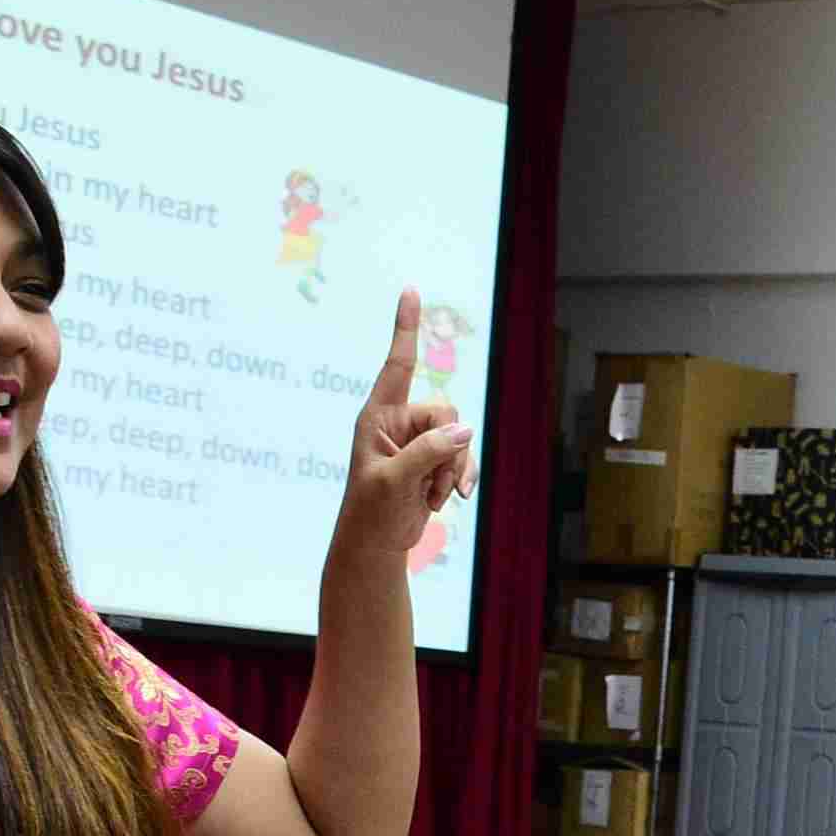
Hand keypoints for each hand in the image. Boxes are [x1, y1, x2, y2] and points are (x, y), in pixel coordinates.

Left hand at [338, 285, 475, 564]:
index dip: (405, 327)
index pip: (397, 363)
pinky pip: (463, 457)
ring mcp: (418, 442)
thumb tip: (465, 429)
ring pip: (459, 437)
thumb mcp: (394, 480)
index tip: (410, 290)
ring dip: (453, 470)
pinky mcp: (433, 461)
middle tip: (432, 485)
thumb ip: (428, 451)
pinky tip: (452, 500)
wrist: (375, 544)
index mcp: (377, 415)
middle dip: (448, 450)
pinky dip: (461, 478)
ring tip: (434, 497)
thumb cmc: (371, 511)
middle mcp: (398, 422)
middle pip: (446, 412)